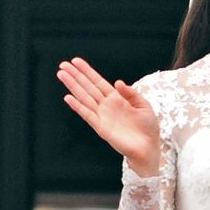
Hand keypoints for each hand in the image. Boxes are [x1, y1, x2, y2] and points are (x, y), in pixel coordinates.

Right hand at [57, 57, 160, 175]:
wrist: (148, 147)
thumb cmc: (148, 128)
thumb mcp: (143, 106)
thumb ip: (131, 93)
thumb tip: (117, 82)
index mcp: (117, 99)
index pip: (98, 82)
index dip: (87, 71)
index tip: (76, 62)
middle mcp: (107, 106)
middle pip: (88, 87)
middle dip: (76, 76)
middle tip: (63, 65)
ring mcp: (102, 116)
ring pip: (84, 97)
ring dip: (73, 86)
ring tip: (61, 75)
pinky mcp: (101, 127)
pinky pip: (87, 115)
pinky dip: (77, 106)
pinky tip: (68, 97)